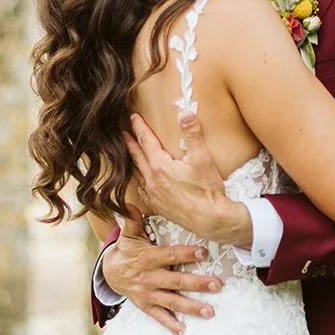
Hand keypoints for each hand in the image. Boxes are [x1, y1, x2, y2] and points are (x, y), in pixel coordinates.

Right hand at [105, 217, 220, 334]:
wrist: (109, 273)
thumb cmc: (126, 251)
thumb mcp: (129, 235)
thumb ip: (133, 220)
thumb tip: (130, 203)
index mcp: (148, 259)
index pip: (170, 256)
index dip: (187, 254)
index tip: (204, 251)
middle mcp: (149, 278)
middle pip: (176, 282)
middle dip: (197, 284)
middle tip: (217, 285)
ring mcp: (148, 294)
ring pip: (172, 302)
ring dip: (191, 308)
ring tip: (209, 312)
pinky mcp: (146, 306)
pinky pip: (159, 317)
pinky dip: (171, 324)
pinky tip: (184, 330)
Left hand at [125, 111, 252, 245]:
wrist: (211, 221)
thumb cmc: (208, 191)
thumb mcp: (203, 158)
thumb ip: (193, 134)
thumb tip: (185, 113)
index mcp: (160, 166)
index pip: (146, 141)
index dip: (139, 127)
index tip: (133, 118)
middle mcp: (152, 180)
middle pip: (137, 156)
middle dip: (130, 142)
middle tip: (123, 132)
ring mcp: (153, 195)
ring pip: (137, 173)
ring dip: (133, 160)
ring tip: (130, 152)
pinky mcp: (157, 206)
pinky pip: (142, 189)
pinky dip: (139, 179)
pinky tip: (142, 179)